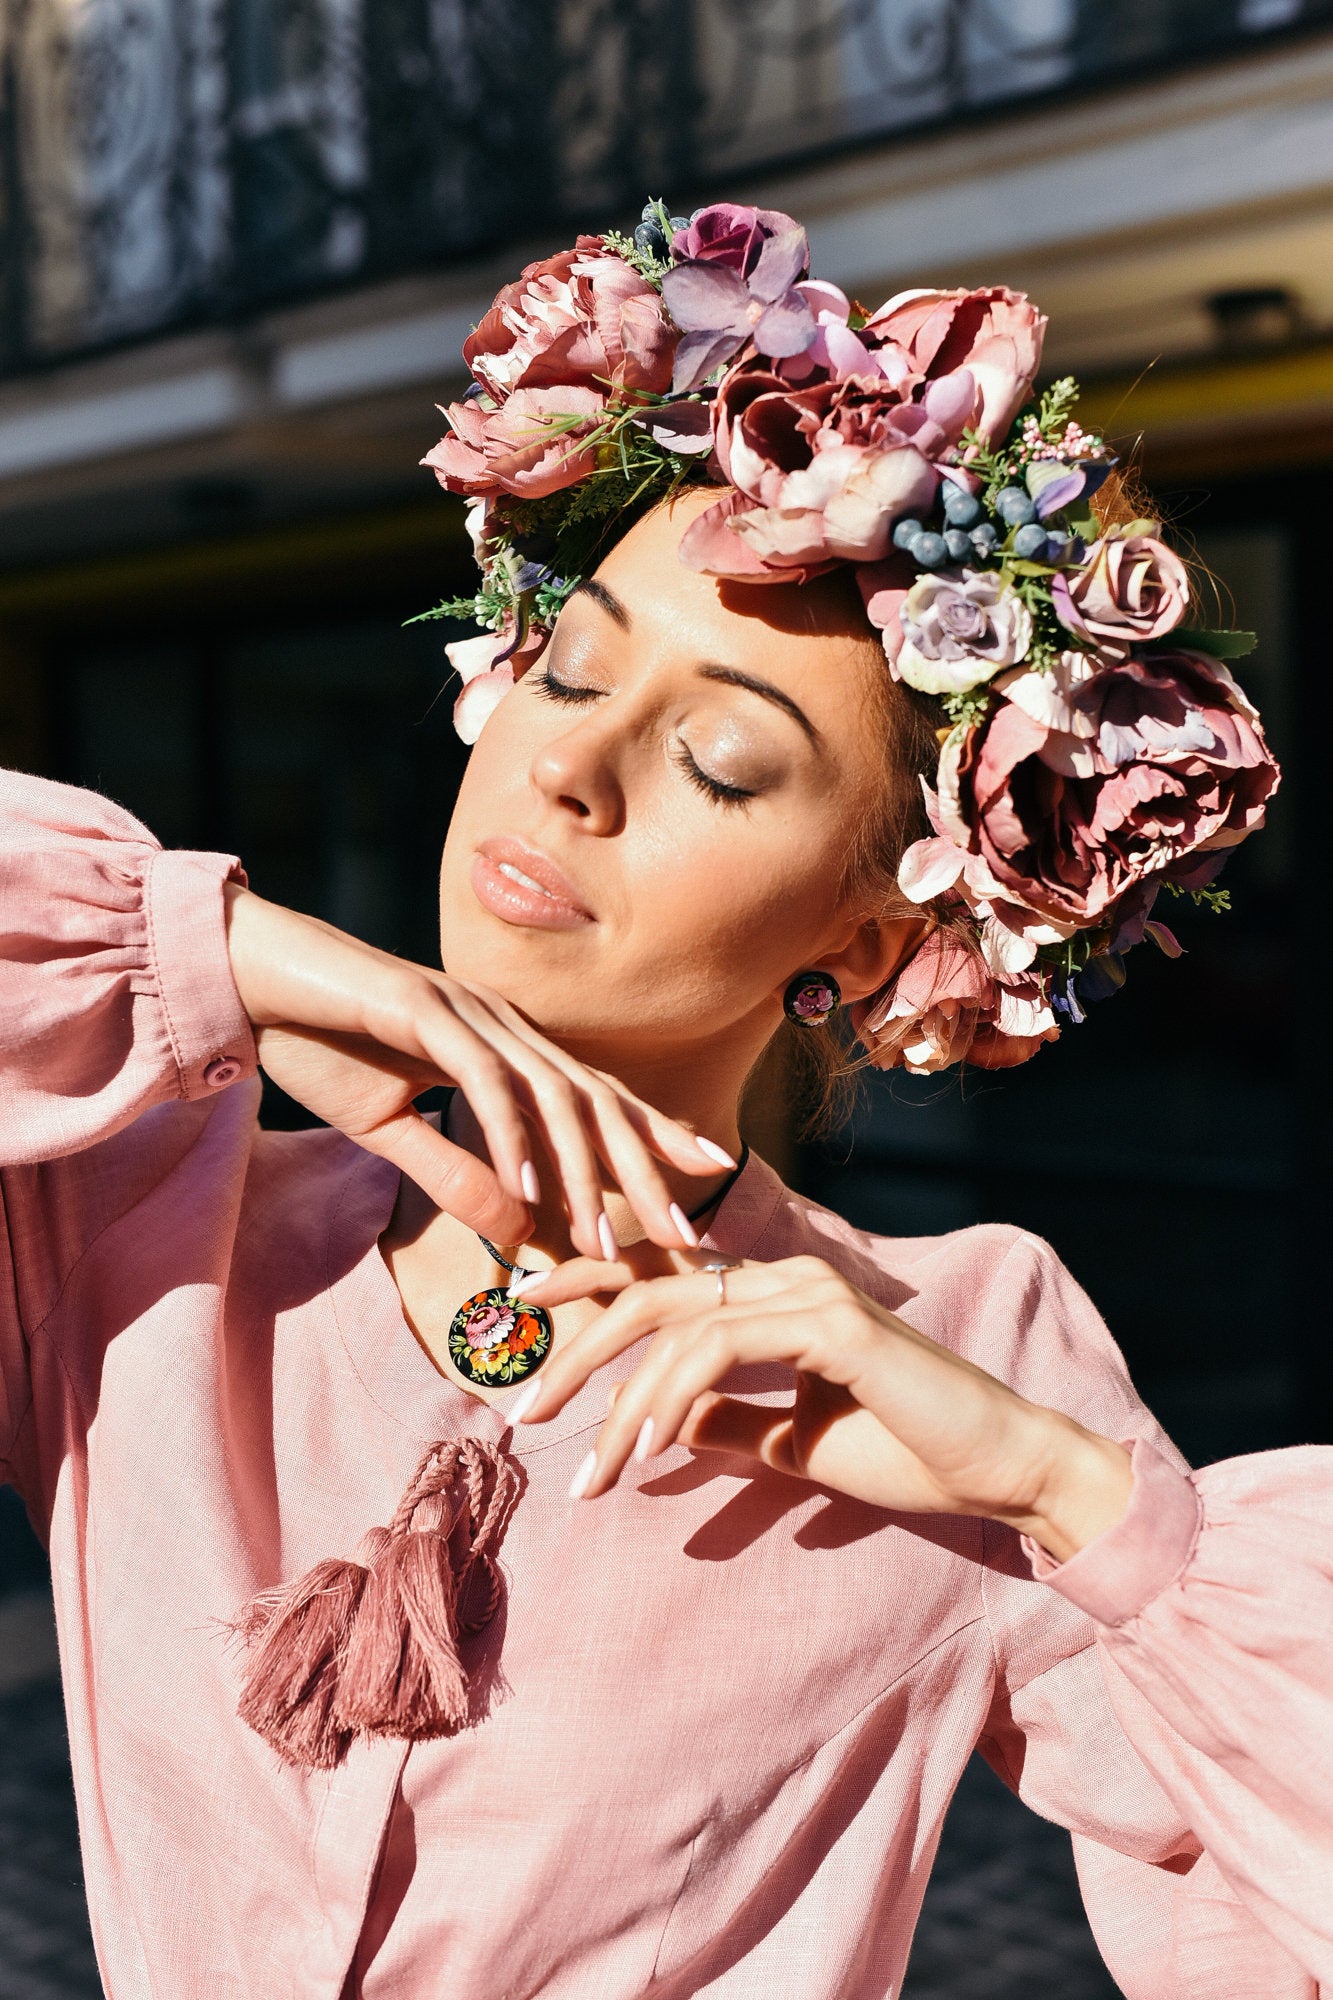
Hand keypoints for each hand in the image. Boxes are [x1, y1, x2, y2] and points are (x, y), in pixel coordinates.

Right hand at [222, 886, 730, 1254]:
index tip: (709, 1172)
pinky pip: (481, 1082)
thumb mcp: (390, 1132)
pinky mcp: (423, 1011)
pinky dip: (507, 1136)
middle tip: (684, 1234)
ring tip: (605, 1238)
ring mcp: (468, 1014)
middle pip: (594, 1101)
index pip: (595, 1096)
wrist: (253, 979)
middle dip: (646, 1168)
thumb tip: (514, 1229)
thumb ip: (454, 1178)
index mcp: (505, 1047)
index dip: (654, 1132)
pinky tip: (524, 1186)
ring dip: (581, 1171)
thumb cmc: (321, 1044)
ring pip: (549, 1097)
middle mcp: (503, 1026)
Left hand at [517, 1255, 1133, 1559]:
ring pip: (675, 1323)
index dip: (586, 1281)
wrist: (999, 1468)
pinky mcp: (833, 1324)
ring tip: (583, 1467)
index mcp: (776, 1294)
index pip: (663, 1273)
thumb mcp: (795, 1441)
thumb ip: (730, 1422)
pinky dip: (669, 1397)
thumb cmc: (908, 1450)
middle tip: (520, 1407)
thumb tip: (659, 1423)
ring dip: (616, 1399)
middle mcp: (786, 1277)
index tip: (520, 1312)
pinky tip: (643, 1454)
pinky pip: (720, 1347)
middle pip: (650, 1284)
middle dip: (574, 1341)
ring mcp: (811, 1291)